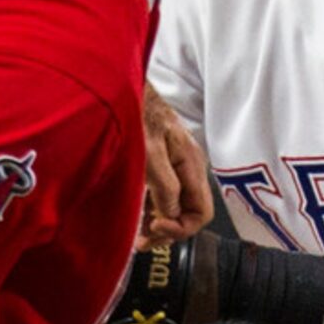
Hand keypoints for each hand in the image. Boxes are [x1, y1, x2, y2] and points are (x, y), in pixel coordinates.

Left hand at [139, 85, 211, 247]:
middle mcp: (187, 168)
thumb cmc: (137, 110)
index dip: (181, 228)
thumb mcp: (149, 151)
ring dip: (155, 224)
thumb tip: (169, 214)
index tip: (157, 227)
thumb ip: (163, 185)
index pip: (201, 212)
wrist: (121, 83)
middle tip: (141, 240)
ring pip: (172, 207)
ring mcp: (174, 167)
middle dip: (167, 231)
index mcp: (191, 165)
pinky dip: (147, 210)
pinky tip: (132, 217)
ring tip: (134, 235)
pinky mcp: (159, 164)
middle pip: (187, 213)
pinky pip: (160, 196)